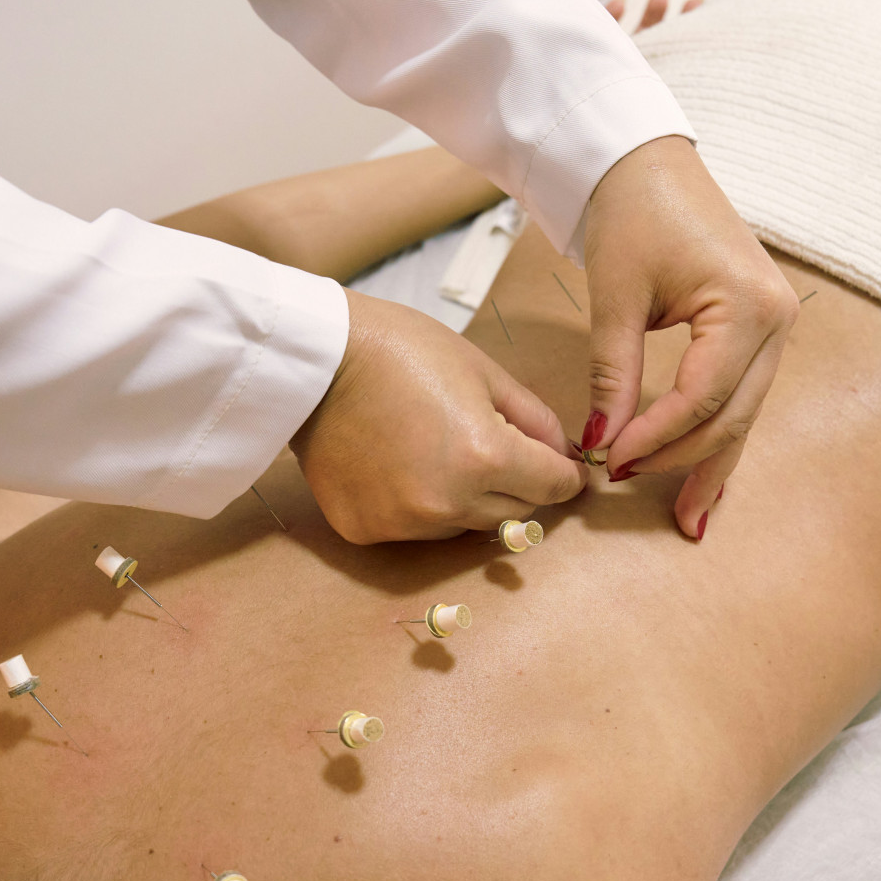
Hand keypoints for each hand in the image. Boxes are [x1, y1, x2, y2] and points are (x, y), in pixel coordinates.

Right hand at [290, 289, 587, 543]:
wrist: (314, 359)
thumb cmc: (401, 350)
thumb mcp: (483, 372)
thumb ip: (534, 420)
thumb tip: (564, 457)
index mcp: (485, 458)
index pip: (552, 488)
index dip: (566, 475)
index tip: (566, 469)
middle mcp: (447, 503)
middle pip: (515, 513)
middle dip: (519, 484)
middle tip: (499, 450)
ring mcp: (403, 523)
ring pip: (465, 525)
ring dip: (469, 499)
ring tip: (439, 452)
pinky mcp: (366, 531)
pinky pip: (415, 529)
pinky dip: (419, 506)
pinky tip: (400, 467)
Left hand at [580, 135, 796, 537]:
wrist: (645, 160)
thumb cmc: (631, 213)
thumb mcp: (616, 298)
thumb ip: (614, 375)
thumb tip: (601, 445)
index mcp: (747, 305)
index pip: (702, 396)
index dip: (657, 437)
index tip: (611, 462)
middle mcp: (777, 318)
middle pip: (733, 414)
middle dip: (685, 461)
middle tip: (632, 490)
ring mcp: (776, 323)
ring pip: (743, 412)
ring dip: (709, 461)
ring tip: (687, 517)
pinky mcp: (760, 326)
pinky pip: (741, 393)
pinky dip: (718, 432)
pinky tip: (703, 477)